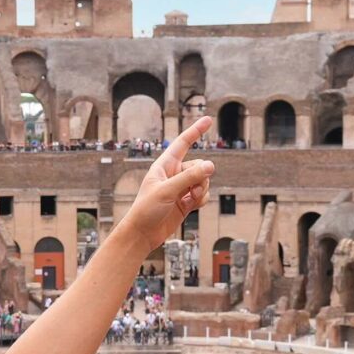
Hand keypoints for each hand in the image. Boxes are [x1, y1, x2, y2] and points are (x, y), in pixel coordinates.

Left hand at [118, 117, 214, 255]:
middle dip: (200, 177)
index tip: (209, 119)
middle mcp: (174, 174)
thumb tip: (211, 165)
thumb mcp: (167, 191)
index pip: (183, 143)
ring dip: (201, 190)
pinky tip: (191, 207)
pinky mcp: (187, 201)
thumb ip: (190, 177)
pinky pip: (204, 194)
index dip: (196, 130)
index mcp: (164, 165)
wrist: (143, 234)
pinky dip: (201, 200)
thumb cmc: (146, 209)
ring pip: (204, 181)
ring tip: (188, 200)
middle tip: (191, 189)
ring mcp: (181, 187)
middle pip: (200, 166)